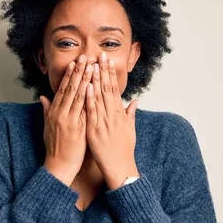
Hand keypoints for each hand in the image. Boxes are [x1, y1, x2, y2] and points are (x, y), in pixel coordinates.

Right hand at [40, 55, 93, 185]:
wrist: (58, 166)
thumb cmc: (55, 148)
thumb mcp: (47, 127)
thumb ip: (47, 111)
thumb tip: (43, 97)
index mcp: (54, 113)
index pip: (63, 89)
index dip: (69, 75)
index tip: (75, 62)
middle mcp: (60, 114)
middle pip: (70, 89)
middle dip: (78, 72)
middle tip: (85, 57)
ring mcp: (68, 121)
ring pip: (77, 96)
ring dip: (84, 80)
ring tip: (91, 66)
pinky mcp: (77, 129)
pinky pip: (83, 110)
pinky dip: (87, 98)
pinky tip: (93, 87)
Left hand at [85, 52, 139, 189]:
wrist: (120, 167)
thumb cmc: (124, 150)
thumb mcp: (130, 130)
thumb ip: (131, 114)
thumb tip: (135, 101)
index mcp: (120, 114)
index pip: (114, 89)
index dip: (110, 74)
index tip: (107, 61)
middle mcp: (113, 116)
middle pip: (108, 89)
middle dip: (103, 71)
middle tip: (100, 55)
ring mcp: (104, 123)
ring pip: (99, 98)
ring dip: (95, 81)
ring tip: (92, 65)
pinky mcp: (95, 131)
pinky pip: (92, 113)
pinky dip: (89, 99)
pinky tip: (87, 87)